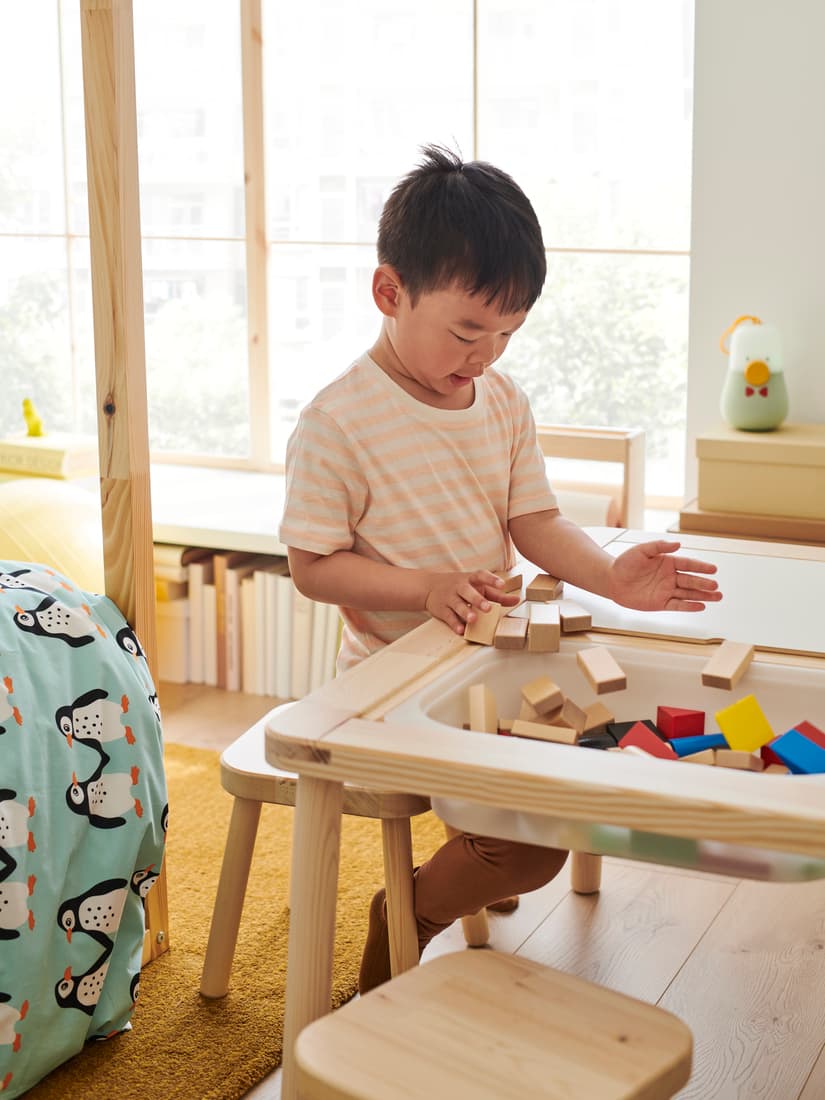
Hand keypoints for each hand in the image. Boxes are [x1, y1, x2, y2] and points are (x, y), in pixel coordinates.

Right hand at [425, 570, 521, 634]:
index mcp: (471, 579)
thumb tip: (517, 600)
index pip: (481, 576)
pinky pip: (449, 617)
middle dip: (477, 599)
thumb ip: (497, 595)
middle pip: (468, 592)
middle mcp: (459, 587)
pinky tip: (461, 630)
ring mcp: (449, 598)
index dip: (492, 579)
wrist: (430, 586)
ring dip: (465, 612)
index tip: (502, 584)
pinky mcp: (442, 609)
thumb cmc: (461, 587)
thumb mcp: (478, 587)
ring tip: (473, 620)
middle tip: (487, 608)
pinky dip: (454, 624)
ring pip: (458, 605)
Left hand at [606, 540, 721, 611]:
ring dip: (703, 596)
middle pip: (691, 580)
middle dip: (704, 583)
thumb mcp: (641, 550)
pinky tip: (701, 606)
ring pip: (688, 594)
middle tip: (716, 586)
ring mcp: (666, 590)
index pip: (688, 564)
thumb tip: (678, 544)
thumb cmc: (625, 563)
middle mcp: (670, 577)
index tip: (713, 569)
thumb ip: (659, 546)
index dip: (701, 567)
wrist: (612, 580)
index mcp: (668, 562)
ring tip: (717, 597)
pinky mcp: (660, 603)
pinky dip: (689, 606)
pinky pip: (677, 605)